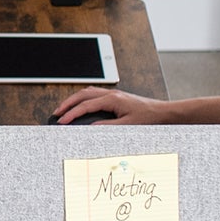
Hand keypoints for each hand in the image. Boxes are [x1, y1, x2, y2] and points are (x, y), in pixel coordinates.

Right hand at [53, 86, 170, 124]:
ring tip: (64, 108)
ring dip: (74, 100)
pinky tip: (81, 104)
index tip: (62, 121)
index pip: (85, 105)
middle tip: (57, 113)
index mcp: (112, 99)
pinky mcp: (116, 97)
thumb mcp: (127, 125)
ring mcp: (113, 94)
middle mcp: (111, 94)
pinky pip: (94, 93)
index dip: (71, 114)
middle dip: (67, 104)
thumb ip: (107, 127)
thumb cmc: (149, 118)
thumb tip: (90, 128)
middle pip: (82, 94)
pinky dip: (83, 98)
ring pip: (87, 92)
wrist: (163, 113)